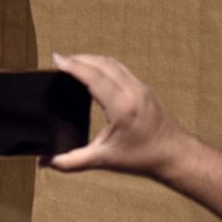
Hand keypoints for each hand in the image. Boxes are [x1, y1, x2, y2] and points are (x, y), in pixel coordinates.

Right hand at [47, 53, 192, 177]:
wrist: (176, 157)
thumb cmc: (142, 158)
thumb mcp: (104, 160)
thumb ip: (72, 161)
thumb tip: (45, 163)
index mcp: (122, 107)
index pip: (94, 77)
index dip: (73, 65)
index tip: (56, 59)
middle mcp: (133, 92)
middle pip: (101, 64)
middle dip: (78, 58)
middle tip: (59, 61)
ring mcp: (141, 88)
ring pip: (112, 63)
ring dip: (91, 59)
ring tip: (73, 63)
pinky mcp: (145, 89)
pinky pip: (120, 68)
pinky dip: (102, 65)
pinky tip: (93, 71)